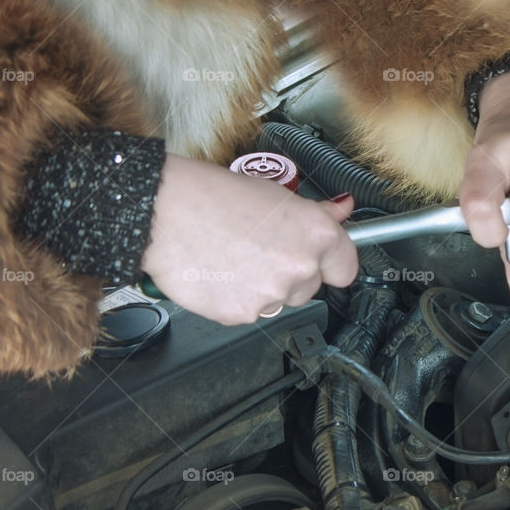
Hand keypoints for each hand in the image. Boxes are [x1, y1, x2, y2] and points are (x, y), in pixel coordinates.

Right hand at [141, 154, 357, 322]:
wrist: (163, 212)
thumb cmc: (212, 196)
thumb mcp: (273, 195)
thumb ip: (315, 213)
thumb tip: (342, 210)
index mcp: (315, 235)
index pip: (346, 266)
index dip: (332, 262)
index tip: (323, 259)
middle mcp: (299, 268)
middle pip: (310, 286)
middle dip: (291, 273)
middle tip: (260, 248)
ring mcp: (271, 295)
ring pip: (278, 300)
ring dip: (263, 286)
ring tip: (233, 256)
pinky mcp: (241, 314)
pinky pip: (248, 312)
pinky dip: (235, 297)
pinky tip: (219, 271)